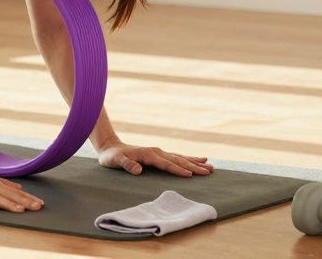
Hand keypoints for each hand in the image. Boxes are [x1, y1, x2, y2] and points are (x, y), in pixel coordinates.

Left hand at [96, 139, 213, 176]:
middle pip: (178, 160)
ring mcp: (159, 152)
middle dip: (193, 166)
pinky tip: (199, 159)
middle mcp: (156, 152)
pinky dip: (189, 159)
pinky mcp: (159, 154)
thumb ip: (126, 165)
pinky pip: (177, 157)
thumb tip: (138, 170)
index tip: (190, 175)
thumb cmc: (112, 157)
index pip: (166, 164)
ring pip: (180, 157)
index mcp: (148, 154)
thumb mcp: (115, 161)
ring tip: (210, 166)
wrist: (110, 147)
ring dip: (195, 162)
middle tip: (209, 171)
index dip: (177, 169)